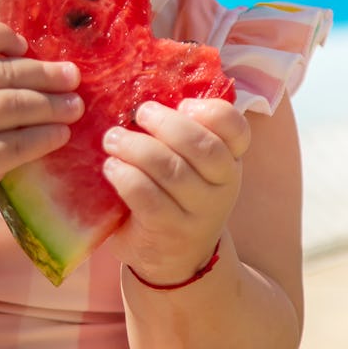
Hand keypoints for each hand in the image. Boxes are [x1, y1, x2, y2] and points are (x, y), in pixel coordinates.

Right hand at [0, 19, 82, 219]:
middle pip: (2, 71)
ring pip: (14, 105)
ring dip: (52, 104)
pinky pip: (17, 144)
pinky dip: (43, 137)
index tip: (24, 45)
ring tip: (75, 106)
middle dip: (44, 73)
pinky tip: (60, 134)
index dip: (0, 35)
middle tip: (72, 76)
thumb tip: (25, 62)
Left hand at [101, 98, 249, 284]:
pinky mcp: (169, 232)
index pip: (236, 130)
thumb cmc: (174, 196)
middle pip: (202, 146)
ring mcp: (199, 214)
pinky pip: (147, 197)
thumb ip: (179, 133)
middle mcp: (223, 187)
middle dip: (165, 124)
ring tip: (112, 138)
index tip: (184, 105)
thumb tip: (143, 88)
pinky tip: (111, 168)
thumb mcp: (190, 165)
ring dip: (136, 147)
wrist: (175, 260)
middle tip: (139, 113)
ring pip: (171, 170)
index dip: (212, 112)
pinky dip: (125, 176)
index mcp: (229, 161)